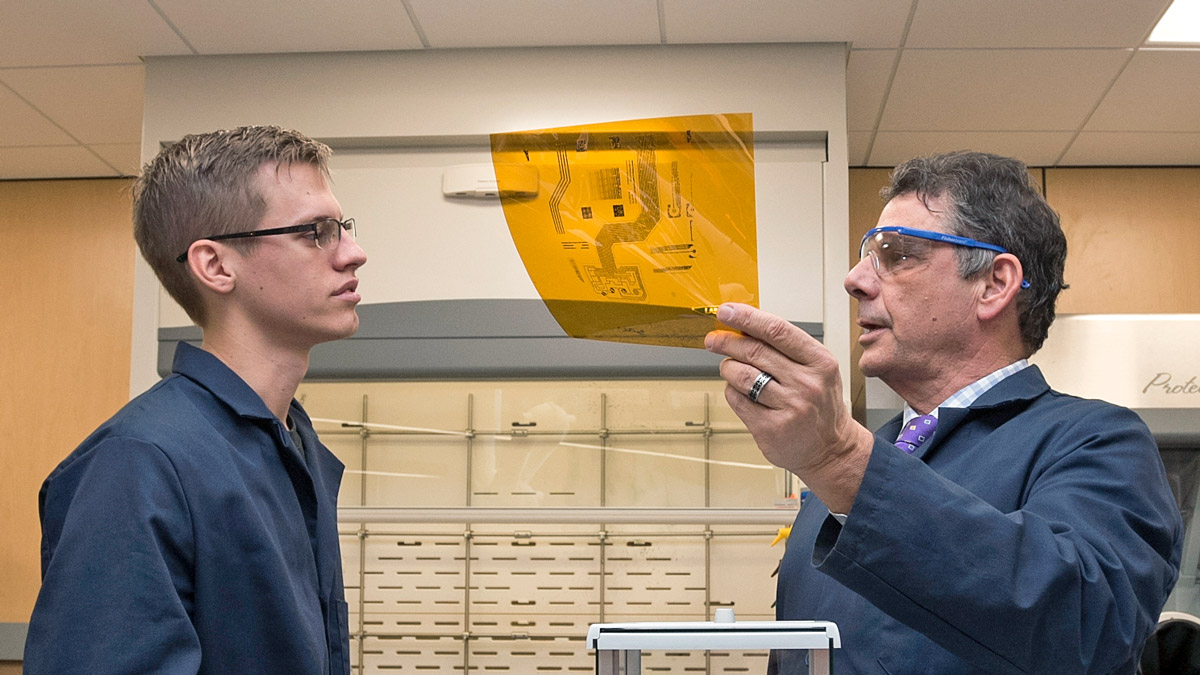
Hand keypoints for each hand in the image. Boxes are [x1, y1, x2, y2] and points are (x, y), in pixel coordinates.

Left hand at [704, 303, 873, 512]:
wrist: (830, 447)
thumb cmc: (819, 403)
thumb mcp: (815, 368)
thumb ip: (785, 347)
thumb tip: (744, 324)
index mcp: (820, 362)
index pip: (777, 330)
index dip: (747, 317)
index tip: (726, 311)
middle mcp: (807, 384)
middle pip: (754, 351)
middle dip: (727, 342)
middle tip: (714, 339)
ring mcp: (789, 407)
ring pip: (741, 375)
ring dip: (728, 367)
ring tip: (730, 368)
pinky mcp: (770, 428)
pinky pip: (736, 399)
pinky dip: (732, 391)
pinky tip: (740, 391)